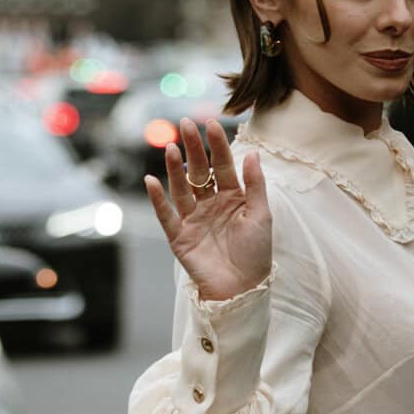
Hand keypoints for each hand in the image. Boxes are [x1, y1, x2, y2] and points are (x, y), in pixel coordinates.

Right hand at [144, 117, 271, 303]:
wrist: (242, 290)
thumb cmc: (256, 255)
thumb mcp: (262, 216)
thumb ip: (255, 185)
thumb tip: (253, 152)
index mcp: (232, 197)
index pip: (223, 165)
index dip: (217, 145)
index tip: (211, 123)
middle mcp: (211, 204)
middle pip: (199, 171)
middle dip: (193, 148)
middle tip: (185, 124)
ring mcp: (194, 219)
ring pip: (181, 188)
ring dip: (174, 169)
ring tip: (169, 148)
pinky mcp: (180, 237)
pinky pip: (166, 215)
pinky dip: (158, 200)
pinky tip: (151, 182)